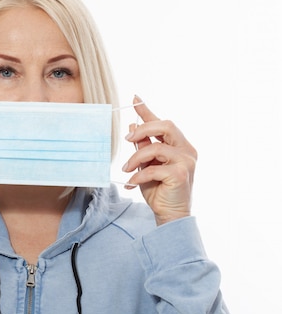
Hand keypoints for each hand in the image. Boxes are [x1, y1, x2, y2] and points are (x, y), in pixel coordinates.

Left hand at [121, 96, 196, 225]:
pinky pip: (153, 168)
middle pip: (166, 126)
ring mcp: (187, 161)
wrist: (169, 214)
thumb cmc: (159, 190)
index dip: (148, 111)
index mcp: (179, 145)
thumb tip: (132, 127)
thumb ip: (143, 147)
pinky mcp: (181, 174)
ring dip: (136, 158)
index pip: (163, 123)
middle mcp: (187, 150)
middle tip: (127, 140)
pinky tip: (132, 183)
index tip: (134, 99)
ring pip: (156, 147)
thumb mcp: (146, 165)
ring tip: (126, 169)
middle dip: (143, 129)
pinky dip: (139, 175)